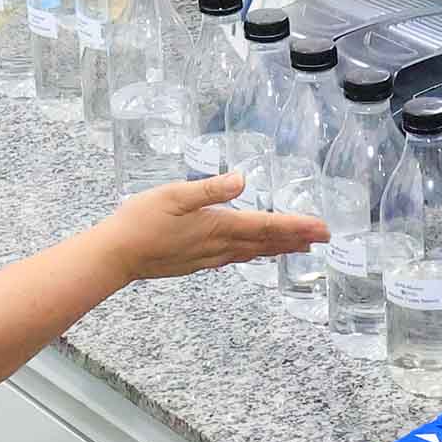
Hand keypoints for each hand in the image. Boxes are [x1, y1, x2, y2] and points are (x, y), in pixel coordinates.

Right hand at [97, 175, 324, 283]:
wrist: (117, 256)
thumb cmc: (140, 222)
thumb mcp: (173, 195)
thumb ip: (209, 188)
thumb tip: (242, 179)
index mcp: (217, 226)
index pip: (266, 226)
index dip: (297, 226)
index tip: (322, 228)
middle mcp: (219, 246)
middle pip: (266, 243)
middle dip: (297, 239)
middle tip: (324, 238)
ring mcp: (209, 258)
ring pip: (253, 253)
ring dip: (279, 248)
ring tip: (300, 246)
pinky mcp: (198, 263)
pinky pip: (236, 258)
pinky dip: (255, 254)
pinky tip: (256, 253)